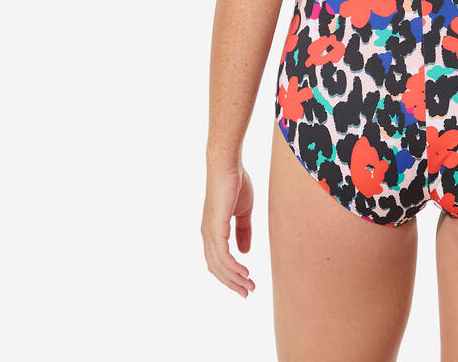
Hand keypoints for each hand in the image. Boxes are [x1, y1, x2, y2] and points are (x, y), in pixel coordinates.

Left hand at [201, 161, 255, 296]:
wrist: (228, 164)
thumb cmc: (235, 182)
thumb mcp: (243, 211)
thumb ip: (243, 231)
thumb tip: (245, 252)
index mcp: (212, 231)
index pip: (218, 261)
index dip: (230, 275)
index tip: (246, 284)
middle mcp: (207, 234)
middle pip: (216, 268)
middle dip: (232, 283)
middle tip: (248, 292)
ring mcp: (210, 232)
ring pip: (219, 265)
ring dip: (234, 278)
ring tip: (249, 286)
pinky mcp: (215, 227)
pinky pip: (222, 255)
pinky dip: (232, 267)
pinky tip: (244, 272)